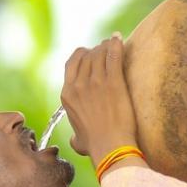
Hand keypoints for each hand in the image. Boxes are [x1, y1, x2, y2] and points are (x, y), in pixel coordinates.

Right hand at [61, 32, 137, 167]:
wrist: (110, 147)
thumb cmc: (96, 146)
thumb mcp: (78, 140)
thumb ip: (75, 136)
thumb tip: (75, 141)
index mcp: (67, 94)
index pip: (72, 62)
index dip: (83, 54)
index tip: (92, 53)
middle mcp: (78, 85)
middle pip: (87, 55)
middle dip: (97, 49)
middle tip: (107, 48)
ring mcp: (95, 82)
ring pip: (100, 53)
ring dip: (107, 45)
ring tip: (115, 42)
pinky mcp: (113, 82)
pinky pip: (113, 55)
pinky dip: (116, 45)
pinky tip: (119, 39)